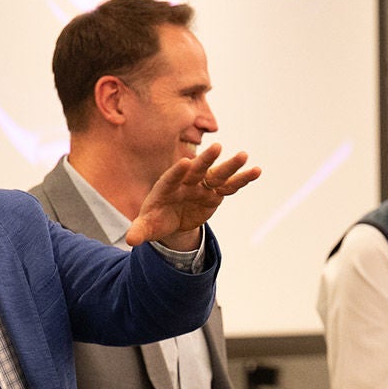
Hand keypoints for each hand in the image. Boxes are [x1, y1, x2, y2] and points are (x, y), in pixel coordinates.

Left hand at [125, 143, 261, 249]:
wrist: (170, 219)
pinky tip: (257, 171)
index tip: (186, 163)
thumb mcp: (147, 227)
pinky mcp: (215, 192)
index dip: (177, 172)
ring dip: (230, 166)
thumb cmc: (156, 220)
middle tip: (217, 147)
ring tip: (244, 156)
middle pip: (197, 170)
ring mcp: (202, 186)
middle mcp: (186, 182)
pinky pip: (230, 185)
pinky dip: (242, 179)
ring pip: (217, 174)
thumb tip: (130, 241)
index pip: (171, 178)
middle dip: (206, 160)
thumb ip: (140, 231)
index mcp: (166, 188)